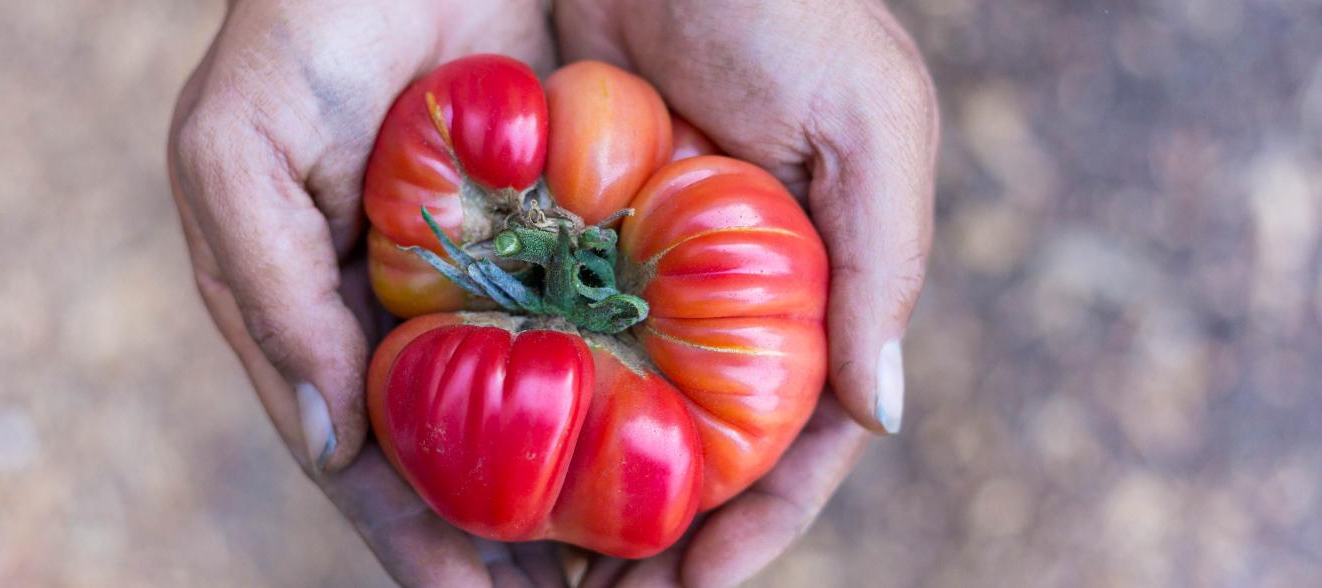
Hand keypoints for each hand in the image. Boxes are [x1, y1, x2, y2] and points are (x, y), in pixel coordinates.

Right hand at [167, 0, 569, 584]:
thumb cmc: (301, 26)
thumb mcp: (235, 151)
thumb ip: (268, 291)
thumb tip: (328, 442)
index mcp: (313, 316)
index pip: (361, 457)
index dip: (412, 539)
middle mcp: (398, 312)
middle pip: (452, 454)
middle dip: (501, 539)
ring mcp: (479, 275)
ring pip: (523, 408)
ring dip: (564, 488)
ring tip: (623, 561)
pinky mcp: (550, 228)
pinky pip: (585, 324)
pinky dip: (612, 391)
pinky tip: (656, 441)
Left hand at [553, 0, 936, 583]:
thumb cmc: (783, 3)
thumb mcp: (867, 119)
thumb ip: (882, 259)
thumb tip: (882, 413)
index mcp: (811, 284)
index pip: (800, 435)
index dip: (760, 522)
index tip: (697, 585)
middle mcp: (725, 293)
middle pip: (699, 444)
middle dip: (662, 533)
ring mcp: (642, 268)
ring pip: (621, 407)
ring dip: (589, 489)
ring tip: (543, 562)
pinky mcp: (566, 230)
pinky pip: (546, 332)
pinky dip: (529, 400)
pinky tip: (488, 454)